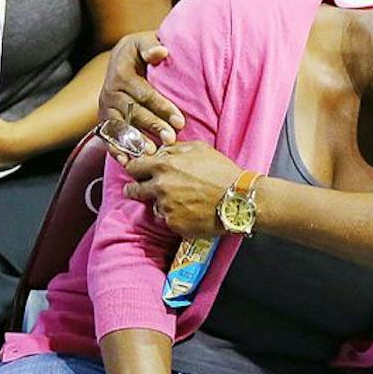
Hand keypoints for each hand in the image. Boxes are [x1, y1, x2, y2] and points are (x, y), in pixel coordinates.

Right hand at [99, 32, 184, 154]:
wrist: (121, 57)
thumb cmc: (140, 50)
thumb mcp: (144, 42)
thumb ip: (151, 46)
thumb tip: (161, 52)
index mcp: (121, 72)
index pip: (145, 93)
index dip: (163, 107)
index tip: (181, 121)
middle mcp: (110, 90)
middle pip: (134, 112)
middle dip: (153, 126)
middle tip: (171, 139)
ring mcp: (106, 106)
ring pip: (122, 126)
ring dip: (136, 140)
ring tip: (152, 152)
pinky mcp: (105, 118)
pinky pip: (109, 136)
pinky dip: (116, 149)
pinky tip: (126, 161)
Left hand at [123, 141, 241, 236]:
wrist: (238, 199)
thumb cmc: (221, 171)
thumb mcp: (199, 149)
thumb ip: (174, 149)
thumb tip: (160, 151)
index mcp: (163, 166)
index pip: (134, 167)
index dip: (134, 169)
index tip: (136, 172)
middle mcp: (160, 188)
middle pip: (135, 190)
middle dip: (136, 189)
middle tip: (140, 190)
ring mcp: (166, 208)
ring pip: (155, 206)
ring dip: (162, 204)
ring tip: (182, 201)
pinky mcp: (174, 225)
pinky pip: (169, 220)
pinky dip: (176, 216)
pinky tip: (190, 211)